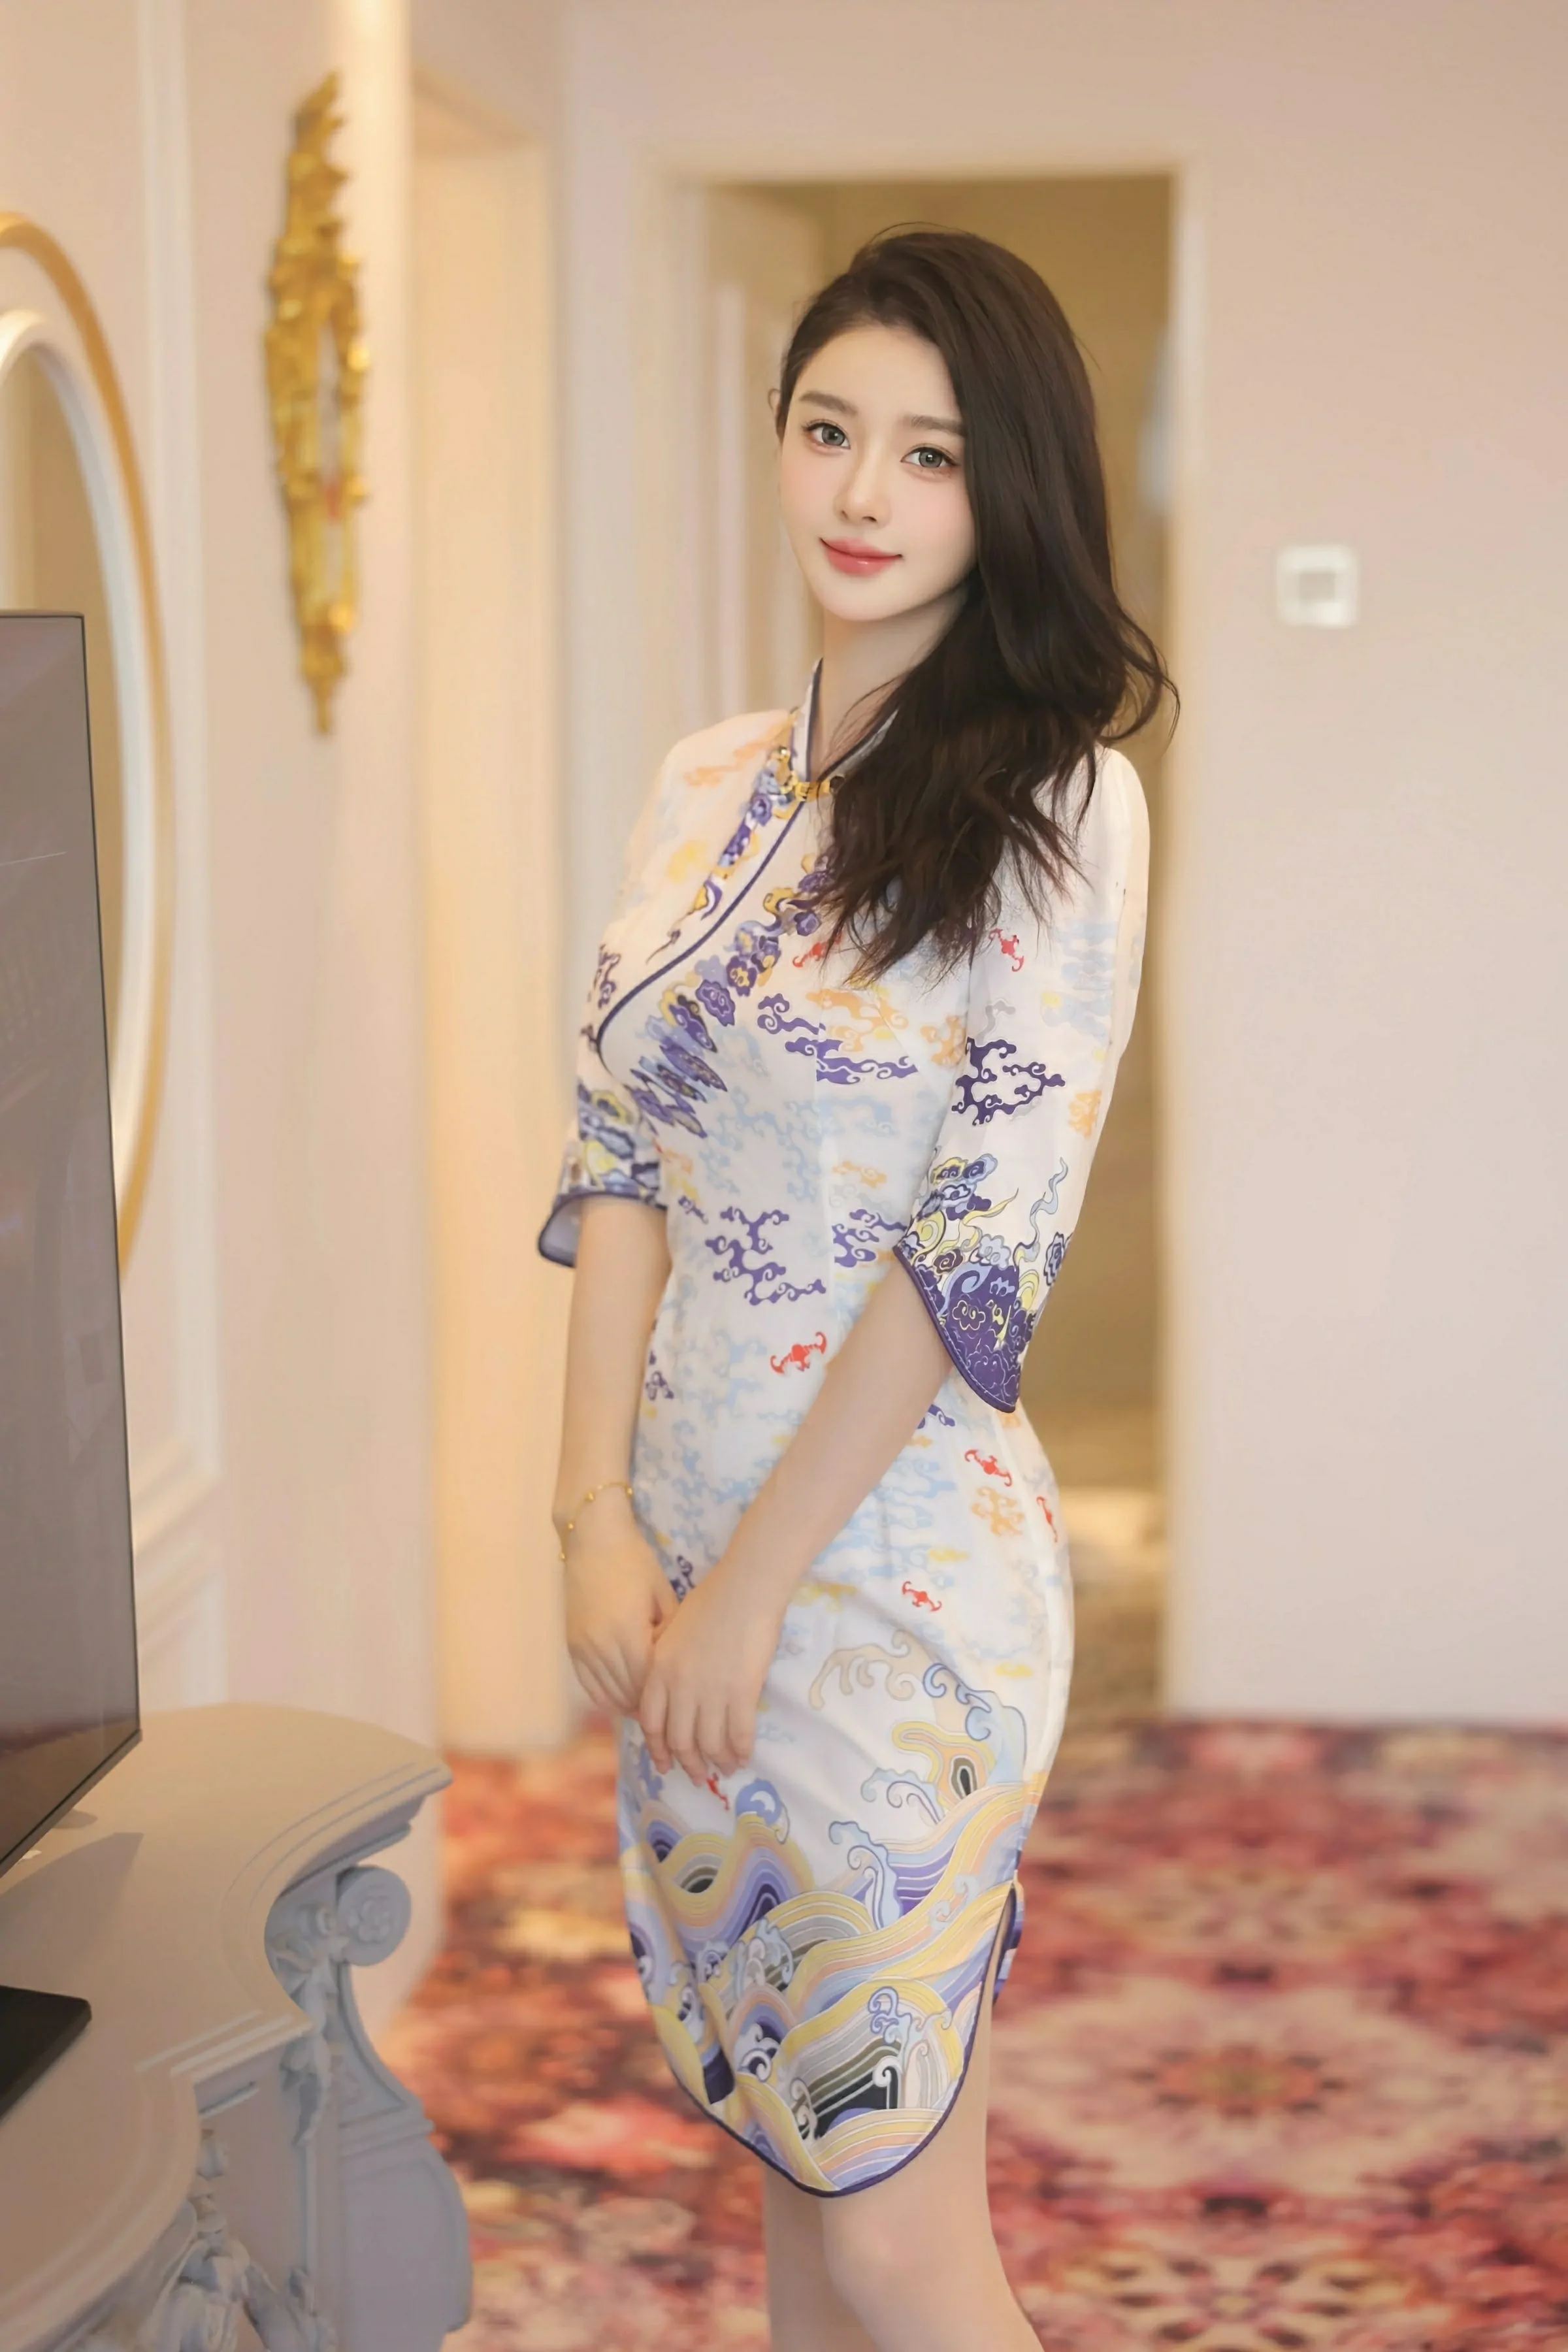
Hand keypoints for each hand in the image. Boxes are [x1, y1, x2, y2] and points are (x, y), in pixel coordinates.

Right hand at [562, 1493, 676, 1714]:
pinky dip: (607, 1698)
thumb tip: (676, 1666)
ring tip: (651, 1713)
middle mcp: (600, 1646)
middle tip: (672, 1718)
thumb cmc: (634, 1561)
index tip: (682, 1707)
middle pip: (627, 1693)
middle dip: (650, 1708)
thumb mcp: (662, 1594)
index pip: (647, 1683)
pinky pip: (589, 1685)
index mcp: (627, 1633)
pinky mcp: (571, 1646)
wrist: (591, 1538)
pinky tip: (625, 1701)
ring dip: (628, 1706)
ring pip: (606, 1694)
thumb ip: (669, 1633)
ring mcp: (582, 1648)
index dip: (664, 1698)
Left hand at [637, 1560, 783, 1784]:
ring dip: (717, 1762)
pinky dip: (741, 1750)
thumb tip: (671, 1689)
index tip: (665, 1763)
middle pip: (680, 1740)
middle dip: (688, 1764)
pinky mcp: (741, 1693)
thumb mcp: (673, 1631)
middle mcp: (680, 1689)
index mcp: (659, 1671)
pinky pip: (739, 1734)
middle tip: (696, 1775)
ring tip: (725, 1769)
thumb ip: (665, 1662)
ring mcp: (711, 1693)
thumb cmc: (710, 1601)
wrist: (743, 1588)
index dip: (658, 1748)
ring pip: (710, 1743)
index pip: (651, 1723)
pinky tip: (745, 1756)